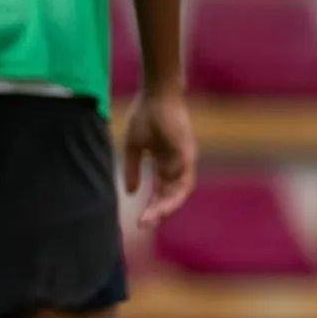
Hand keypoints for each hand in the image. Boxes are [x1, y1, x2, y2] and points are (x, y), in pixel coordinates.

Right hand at [122, 86, 196, 228]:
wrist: (155, 93)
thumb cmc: (144, 115)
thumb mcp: (133, 147)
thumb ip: (132, 169)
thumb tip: (129, 193)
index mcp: (164, 163)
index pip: (160, 191)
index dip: (151, 206)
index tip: (139, 221)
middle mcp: (177, 164)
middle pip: (170, 195)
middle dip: (158, 211)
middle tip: (144, 224)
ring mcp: (184, 159)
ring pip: (180, 191)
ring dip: (167, 206)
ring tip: (154, 217)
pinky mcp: (187, 153)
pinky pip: (184, 178)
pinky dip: (175, 192)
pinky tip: (162, 202)